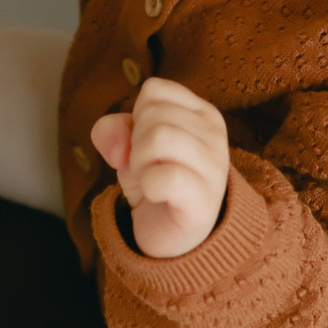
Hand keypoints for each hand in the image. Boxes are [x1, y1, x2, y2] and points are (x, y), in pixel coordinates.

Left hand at [90, 77, 230, 259]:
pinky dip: (148, 186)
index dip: (136, 117)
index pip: (154, 90)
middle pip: (151, 115)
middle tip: (150, 169)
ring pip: (156, 138)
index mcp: (202, 112)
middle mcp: (215, 134)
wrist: (173, 237)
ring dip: (140, 165)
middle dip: (135, 145)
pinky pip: (163, 177)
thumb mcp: (128, 147)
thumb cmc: (156, 180)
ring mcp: (215, 167)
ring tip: (152, 181)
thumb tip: (117, 146)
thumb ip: (113, 130)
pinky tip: (159, 197)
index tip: (146, 144)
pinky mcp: (205, 199)